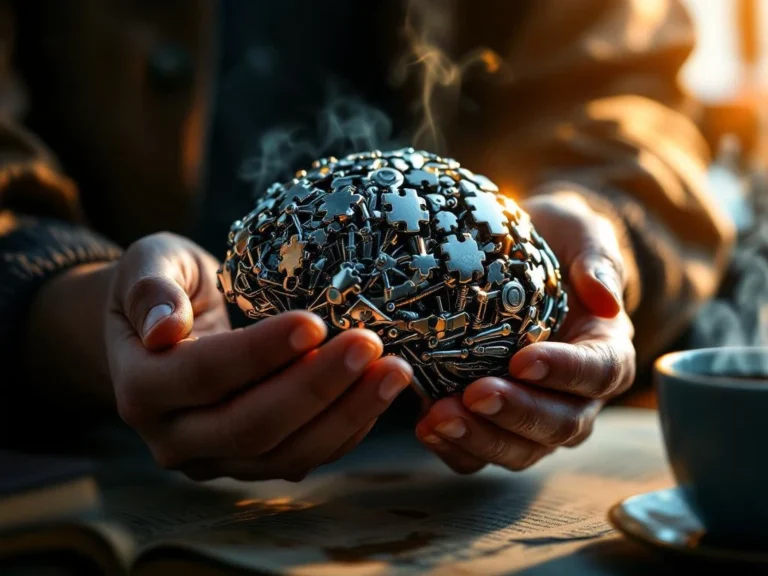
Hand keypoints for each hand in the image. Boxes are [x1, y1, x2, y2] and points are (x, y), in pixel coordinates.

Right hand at [106, 233, 412, 480]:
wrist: (163, 329)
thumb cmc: (165, 286)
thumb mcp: (148, 264)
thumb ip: (150, 288)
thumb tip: (163, 328)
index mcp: (140, 385)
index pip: (204, 375)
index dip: (260, 353)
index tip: (314, 323)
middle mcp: (174, 435)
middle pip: (250, 426)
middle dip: (317, 388)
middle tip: (368, 344)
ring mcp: (214, 457)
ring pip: (284, 454)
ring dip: (346, 414)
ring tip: (393, 371)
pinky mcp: (251, 462)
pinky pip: (303, 457)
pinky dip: (347, 429)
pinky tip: (378, 393)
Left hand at [416, 190, 635, 472]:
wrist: (511, 257)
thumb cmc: (551, 242)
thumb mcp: (578, 233)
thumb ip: (596, 259)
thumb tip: (606, 300)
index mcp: (605, 351)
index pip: (598, 372)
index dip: (564, 372)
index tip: (523, 360)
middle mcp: (575, 394)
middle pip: (560, 423)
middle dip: (517, 413)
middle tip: (476, 394)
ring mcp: (533, 414)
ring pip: (521, 449)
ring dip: (480, 438)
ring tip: (439, 417)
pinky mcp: (492, 422)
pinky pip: (481, 454)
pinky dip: (455, 447)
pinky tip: (425, 427)